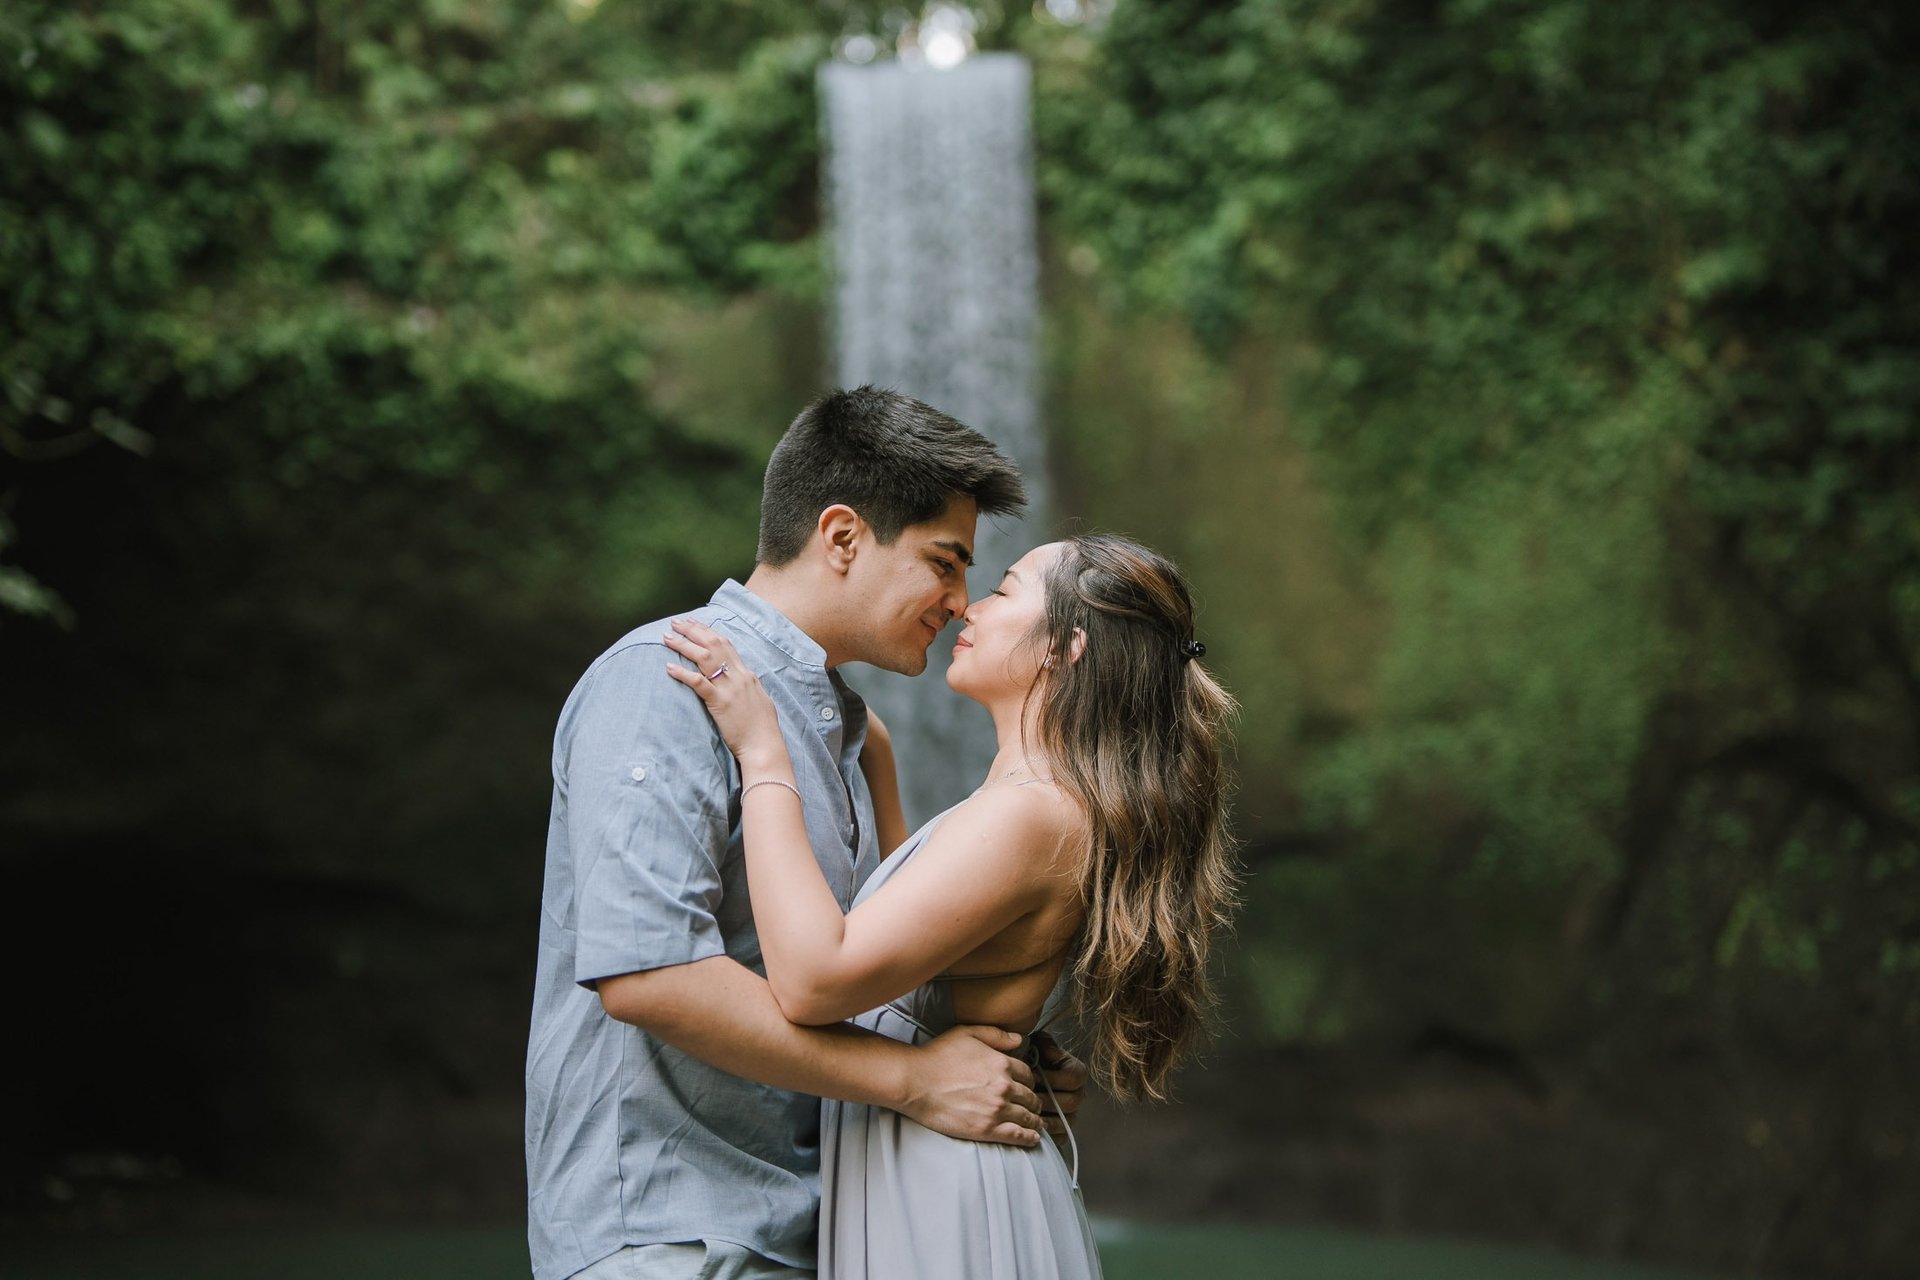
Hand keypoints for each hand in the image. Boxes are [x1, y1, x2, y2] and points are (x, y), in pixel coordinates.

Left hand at [663, 619, 783, 763]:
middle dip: (693, 631)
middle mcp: (739, 676)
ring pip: (704, 658)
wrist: (765, 746)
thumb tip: (741, 681)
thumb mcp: (757, 700)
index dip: (707, 632)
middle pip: (713, 645)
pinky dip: (682, 673)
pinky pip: (698, 683)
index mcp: (746, 675)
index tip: (693, 623)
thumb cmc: (761, 729)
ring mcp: (729, 688)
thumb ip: (747, 687)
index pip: (726, 644)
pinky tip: (669, 667)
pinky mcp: (720, 703)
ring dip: (684, 645)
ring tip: (667, 638)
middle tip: (675, 623)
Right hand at [899, 1025, 1043, 1147]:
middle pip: (1031, 1096)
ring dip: (1035, 1120)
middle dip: (1033, 1100)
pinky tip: (1033, 1137)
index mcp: (1001, 1064)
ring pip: (1028, 1117)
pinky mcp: (986, 1130)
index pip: (1028, 1074)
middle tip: (1033, 1105)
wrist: (915, 1082)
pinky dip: (1030, 1137)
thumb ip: (996, 1035)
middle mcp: (1004, 1087)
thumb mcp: (967, 1033)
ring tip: (1036, 1123)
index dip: (1028, 1080)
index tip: (1026, 1085)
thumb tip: (1019, 1039)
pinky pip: (1018, 1135)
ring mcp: (996, 1110)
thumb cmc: (937, 1056)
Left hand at [1031, 1031, 1087, 1138]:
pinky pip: (1060, 1137)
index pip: (1073, 1078)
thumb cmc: (1028, 1061)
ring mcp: (1071, 1114)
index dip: (1053, 1078)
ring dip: (1045, 1118)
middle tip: (1026, 1099)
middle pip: (1070, 1102)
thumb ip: (1043, 1043)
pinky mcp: (1063, 1131)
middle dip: (1047, 1100)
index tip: (1033, 1077)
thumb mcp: (1036, 1045)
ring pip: (1065, 1121)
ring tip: (1026, 1115)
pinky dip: (1045, 1135)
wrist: (1019, 1082)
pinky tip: (1029, 1130)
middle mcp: (1078, 1094)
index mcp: (1076, 1072)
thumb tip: (1046, 1049)